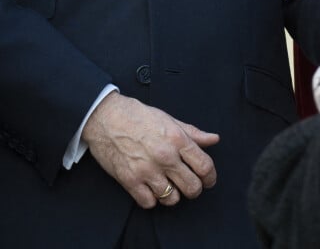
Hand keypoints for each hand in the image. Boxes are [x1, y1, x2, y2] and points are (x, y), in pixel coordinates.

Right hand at [82, 91, 218, 207]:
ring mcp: (147, 170)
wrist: (106, 117)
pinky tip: (151, 188)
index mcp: (177, 139)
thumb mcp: (169, 119)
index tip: (209, 179)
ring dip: (173, 194)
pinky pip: (150, 203)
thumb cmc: (137, 116)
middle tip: (191, 185)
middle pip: (192, 187)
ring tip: (169, 184)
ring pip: (172, 199)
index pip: (204, 166)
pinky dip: (152, 199)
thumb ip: (193, 132)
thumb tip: (213, 139)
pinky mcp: (130, 181)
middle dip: (195, 188)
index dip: (210, 176)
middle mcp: (165, 156)